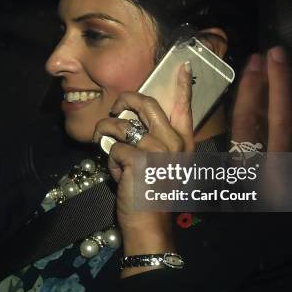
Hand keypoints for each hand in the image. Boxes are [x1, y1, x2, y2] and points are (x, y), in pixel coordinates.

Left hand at [93, 61, 193, 275]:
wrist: (150, 225)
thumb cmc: (154, 195)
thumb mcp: (162, 166)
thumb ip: (154, 143)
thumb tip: (131, 121)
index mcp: (181, 142)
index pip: (184, 107)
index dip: (182, 85)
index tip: (183, 65)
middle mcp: (172, 141)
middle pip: (144, 102)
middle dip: (123, 100)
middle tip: (114, 110)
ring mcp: (156, 149)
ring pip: (119, 124)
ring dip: (106, 135)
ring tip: (110, 151)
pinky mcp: (137, 159)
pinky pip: (112, 148)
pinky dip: (109, 162)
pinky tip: (118, 175)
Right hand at [229, 47, 291, 209]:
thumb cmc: (254, 228)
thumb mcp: (232, 200)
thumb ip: (228, 167)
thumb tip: (234, 126)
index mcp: (250, 179)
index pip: (246, 126)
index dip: (249, 92)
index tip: (252, 65)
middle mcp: (282, 177)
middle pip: (281, 120)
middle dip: (278, 82)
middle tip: (276, 54)